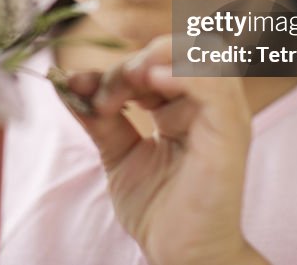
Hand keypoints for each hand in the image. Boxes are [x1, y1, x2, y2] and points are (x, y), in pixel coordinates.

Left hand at [64, 36, 268, 264]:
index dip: (115, 68)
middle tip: (103, 96)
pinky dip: (182, 73)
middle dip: (132, 62)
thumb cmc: (159, 209)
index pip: (155, 62)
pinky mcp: (229, 132)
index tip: (79, 88)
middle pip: (176, 50)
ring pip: (200, 54)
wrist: (181, 256)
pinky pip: (214, 84)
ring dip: (155, 59)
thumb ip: (99, 117)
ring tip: (126, 84)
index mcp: (184, 105)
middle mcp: (208, 104)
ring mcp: (222, 115)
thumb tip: (67, 81)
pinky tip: (151, 83)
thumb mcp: (118, 153)